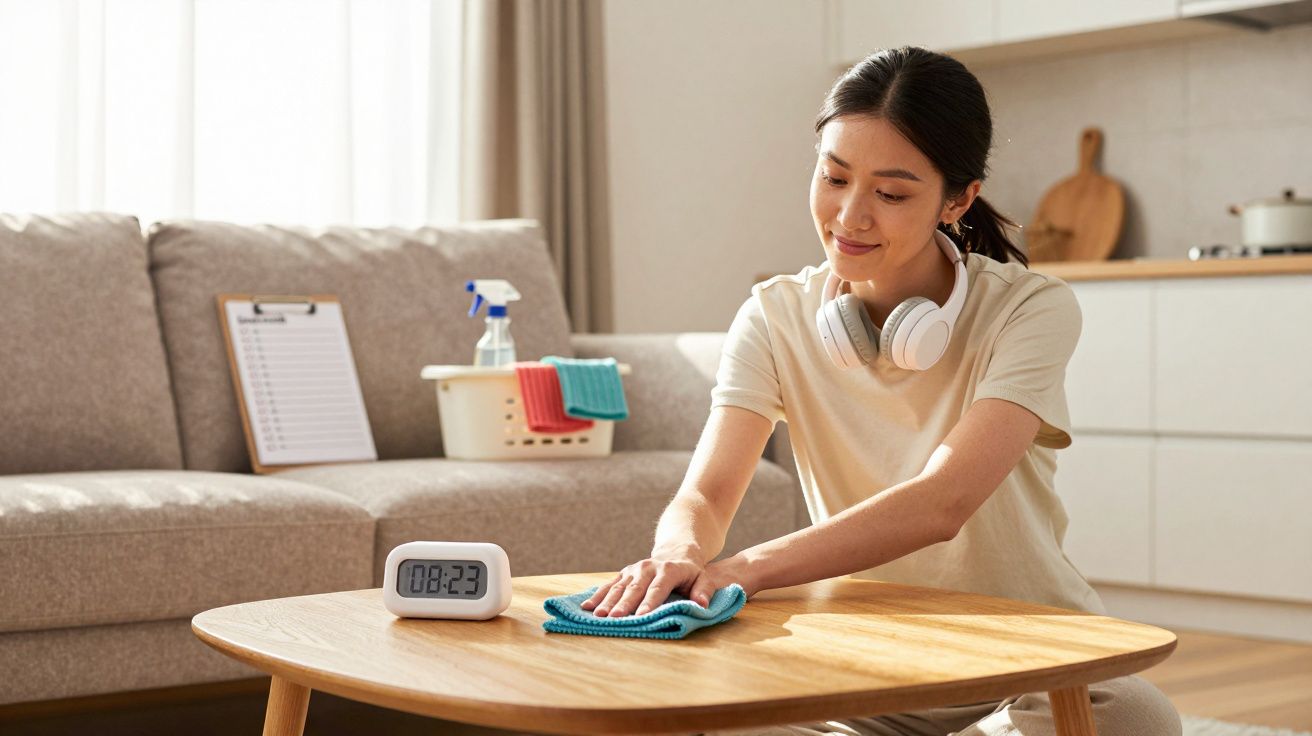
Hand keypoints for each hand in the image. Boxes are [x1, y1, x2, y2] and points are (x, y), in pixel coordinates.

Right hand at [582, 553, 756, 617]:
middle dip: (624, 604)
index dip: (649, 603)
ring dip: (607, 602)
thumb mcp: (703, 578)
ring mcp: (633, 570)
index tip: (641, 617)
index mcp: (668, 570)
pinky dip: (598, 595)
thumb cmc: (691, 572)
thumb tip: (702, 604)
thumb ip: (703, 591)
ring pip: (619, 587)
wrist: (676, 551)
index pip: (658, 589)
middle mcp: (648, 568)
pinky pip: (609, 585)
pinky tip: (586, 607)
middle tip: (614, 618)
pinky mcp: (624, 574)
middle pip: (635, 589)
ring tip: (598, 615)